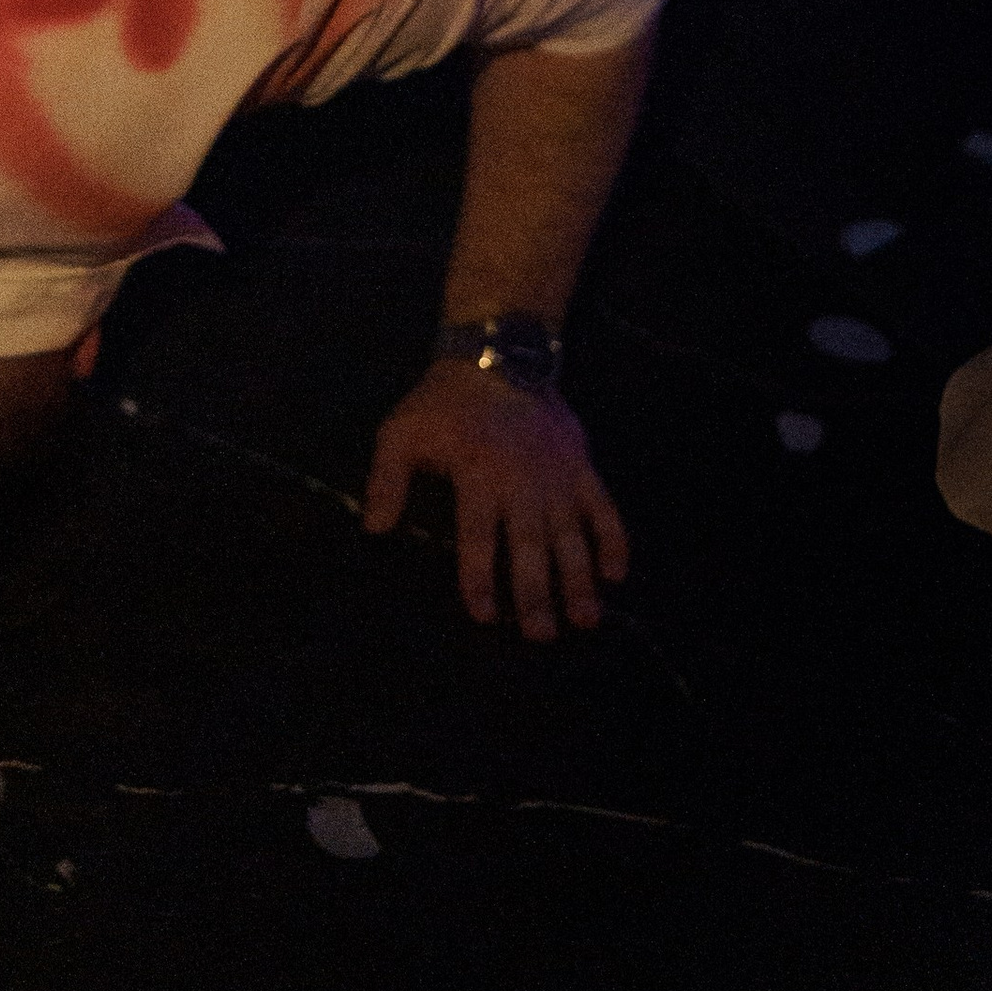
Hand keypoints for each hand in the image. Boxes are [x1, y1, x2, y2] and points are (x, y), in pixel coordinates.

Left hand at [362, 360, 629, 639]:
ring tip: (584, 620)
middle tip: (541, 635)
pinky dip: (614, 540)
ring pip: (571, 535)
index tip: (483, 614)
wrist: (497, 355)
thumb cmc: (445, 402)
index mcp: (477, 474)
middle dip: (536, 593)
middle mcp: (521, 482)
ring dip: (579, 579)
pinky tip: (616, 575)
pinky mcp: (581, 467)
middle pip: (529, 545)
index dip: (480, 576)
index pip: (477, 536)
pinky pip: (604, 507)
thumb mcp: (402, 430)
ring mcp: (557, 476)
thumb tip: (375, 529)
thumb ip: (387, 478)